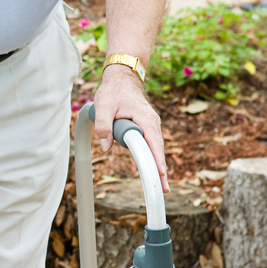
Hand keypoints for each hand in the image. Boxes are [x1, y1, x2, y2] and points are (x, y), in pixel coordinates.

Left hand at [92, 66, 167, 192]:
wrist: (122, 77)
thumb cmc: (113, 90)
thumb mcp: (103, 105)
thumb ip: (103, 125)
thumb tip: (105, 146)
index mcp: (145, 118)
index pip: (153, 143)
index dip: (157, 160)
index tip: (161, 175)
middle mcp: (152, 122)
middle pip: (158, 149)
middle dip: (160, 169)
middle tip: (163, 189)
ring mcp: (151, 124)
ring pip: (154, 147)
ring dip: (156, 163)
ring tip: (160, 183)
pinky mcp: (147, 126)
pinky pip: (150, 143)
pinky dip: (152, 155)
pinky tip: (153, 168)